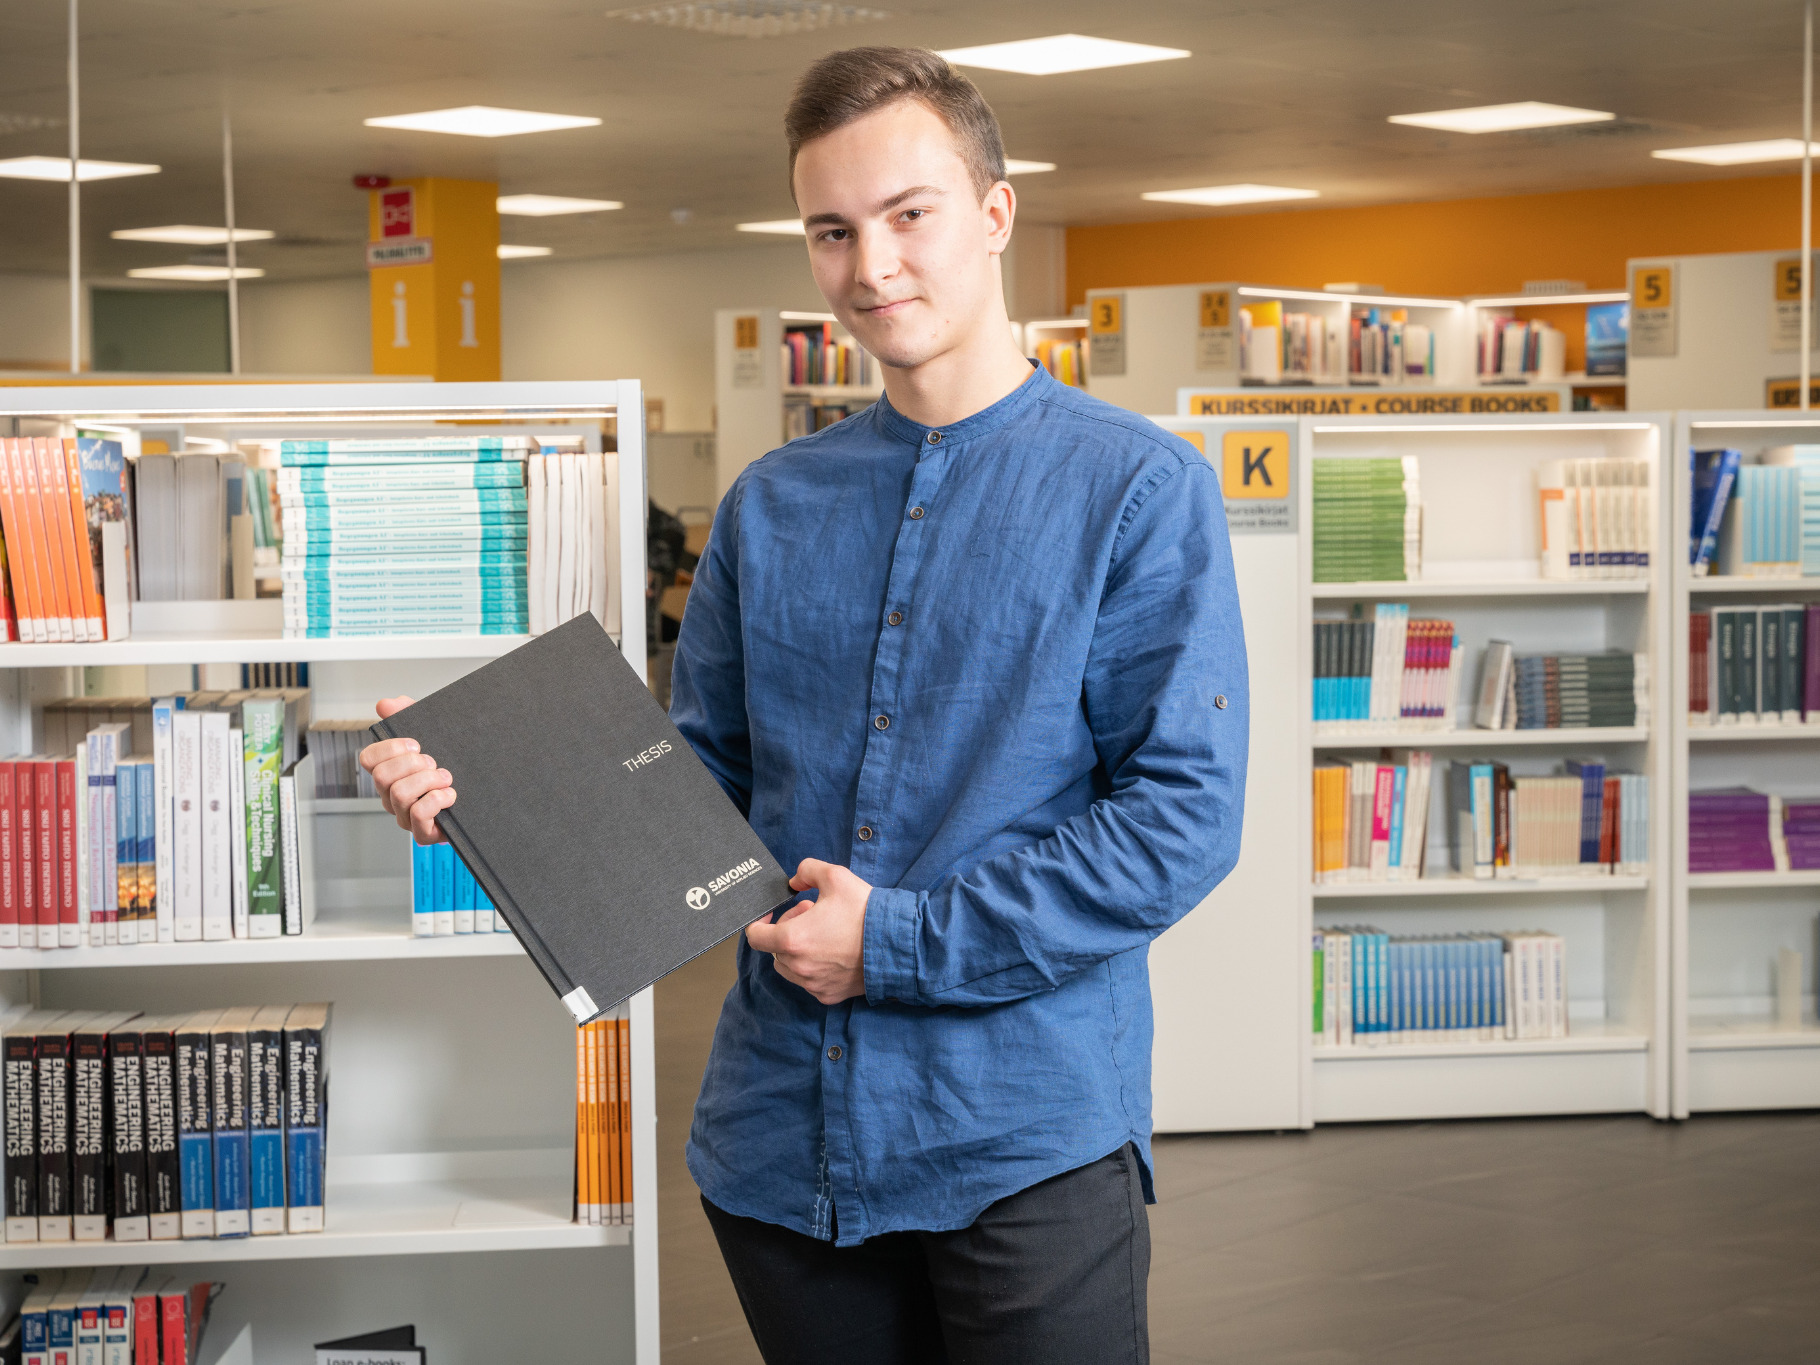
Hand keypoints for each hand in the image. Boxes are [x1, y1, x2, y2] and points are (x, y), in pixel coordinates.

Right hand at [359, 696, 454, 844]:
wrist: (486, 799)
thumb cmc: (454, 767)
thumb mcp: (435, 735)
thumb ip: (409, 715)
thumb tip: (386, 704)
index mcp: (391, 773)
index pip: (368, 758)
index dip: (390, 748)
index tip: (417, 745)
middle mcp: (392, 796)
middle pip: (381, 776)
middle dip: (412, 764)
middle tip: (434, 763)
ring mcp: (405, 817)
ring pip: (399, 794)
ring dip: (427, 781)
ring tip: (445, 779)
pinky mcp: (423, 833)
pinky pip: (418, 814)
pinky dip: (437, 800)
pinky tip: (450, 795)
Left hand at [744, 859, 869, 1004]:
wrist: (898, 945)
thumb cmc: (865, 912)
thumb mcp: (836, 877)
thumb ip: (806, 870)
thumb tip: (793, 881)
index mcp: (792, 939)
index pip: (755, 937)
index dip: (759, 922)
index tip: (773, 915)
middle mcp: (798, 966)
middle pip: (773, 950)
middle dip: (787, 929)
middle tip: (812, 914)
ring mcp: (813, 984)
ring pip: (789, 968)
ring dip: (798, 950)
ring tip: (824, 934)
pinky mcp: (828, 995)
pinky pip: (809, 981)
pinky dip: (813, 967)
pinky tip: (834, 952)